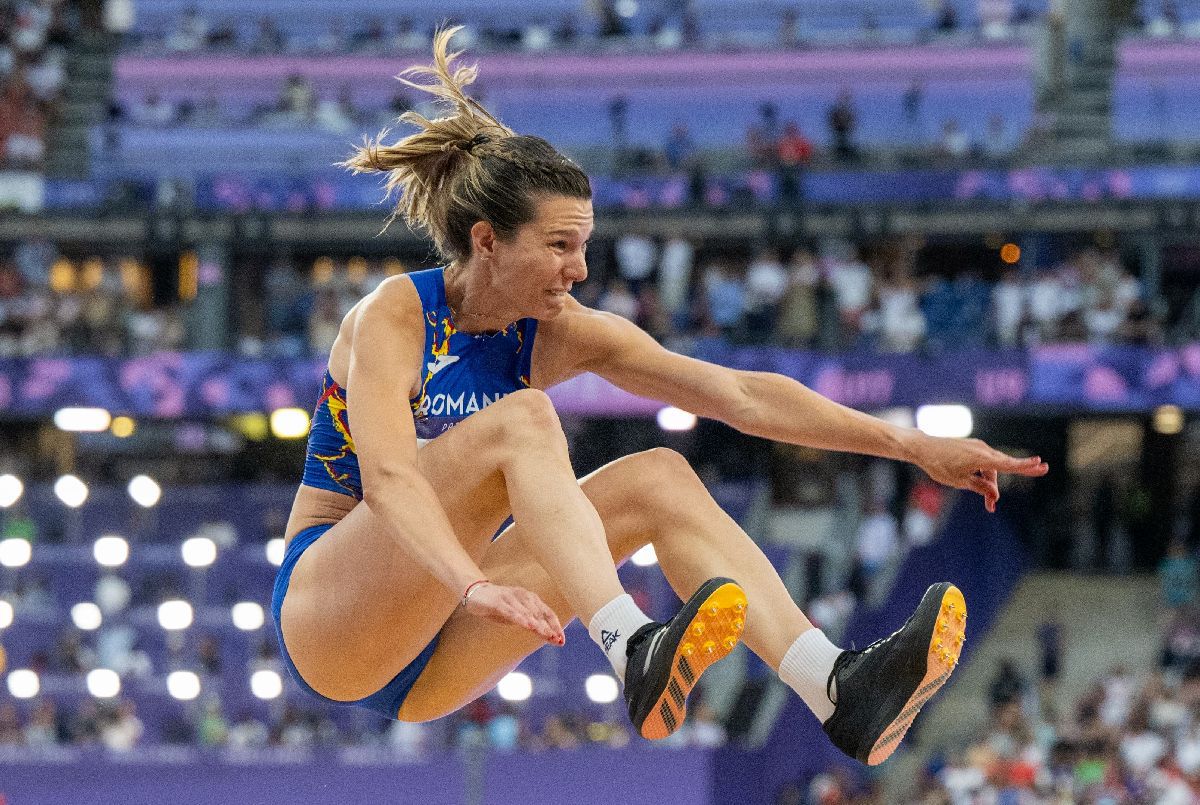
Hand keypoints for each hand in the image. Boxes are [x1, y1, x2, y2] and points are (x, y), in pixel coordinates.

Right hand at [462, 582, 565, 645]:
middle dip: (550, 628)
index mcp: (530, 599)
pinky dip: (521, 618)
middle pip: (540, 613)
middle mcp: (523, 596)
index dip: (555, 626)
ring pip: (528, 613)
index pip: (547, 613)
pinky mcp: (499, 602)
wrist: (475, 593)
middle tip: (557, 640)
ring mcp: (511, 598)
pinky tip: (528, 626)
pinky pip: (511, 611)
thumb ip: (530, 624)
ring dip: (539, 625)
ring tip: (547, 635)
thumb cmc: (499, 606)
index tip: (562, 640)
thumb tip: (547, 636)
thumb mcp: (516, 617)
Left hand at [909, 433, 1048, 512]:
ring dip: (990, 483)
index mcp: (981, 458)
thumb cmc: (939, 466)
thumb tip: (994, 494)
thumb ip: (980, 487)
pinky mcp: (972, 446)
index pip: (1009, 464)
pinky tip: (977, 483)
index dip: (1026, 467)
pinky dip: (984, 474)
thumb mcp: (960, 481)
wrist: (923, 448)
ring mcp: (977, 446)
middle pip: (1001, 469)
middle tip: (994, 503)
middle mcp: (983, 450)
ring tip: (986, 503)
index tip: (1042, 465)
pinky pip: (984, 461)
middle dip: (998, 487)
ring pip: (992, 467)